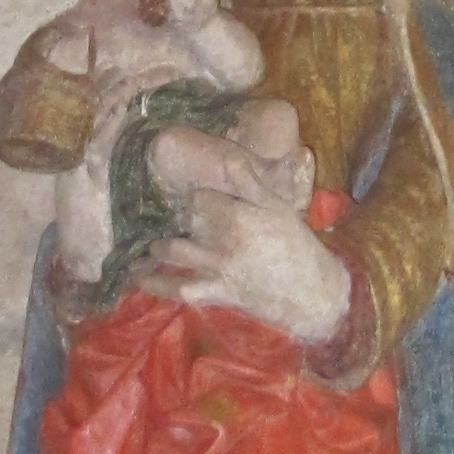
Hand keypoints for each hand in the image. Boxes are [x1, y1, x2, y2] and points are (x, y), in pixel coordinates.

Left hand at [151, 194, 351, 347]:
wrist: (312, 294)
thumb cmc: (298, 247)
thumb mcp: (280, 209)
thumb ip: (253, 185)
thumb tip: (232, 160)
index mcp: (238, 214)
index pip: (199, 199)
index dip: (194, 200)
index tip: (191, 202)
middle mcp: (222, 239)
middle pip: (182, 222)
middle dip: (173, 220)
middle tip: (167, 220)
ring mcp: (216, 267)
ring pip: (172, 252)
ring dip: (156, 248)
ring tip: (149, 245)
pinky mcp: (215, 293)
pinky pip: (178, 289)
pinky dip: (156, 285)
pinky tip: (141, 278)